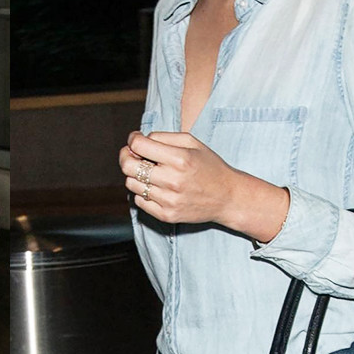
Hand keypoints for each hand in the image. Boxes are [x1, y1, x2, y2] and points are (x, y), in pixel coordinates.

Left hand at [119, 131, 288, 241]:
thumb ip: (163, 137)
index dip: (132, 140)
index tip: (135, 140)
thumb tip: (136, 142)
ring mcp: (169, 200)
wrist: (228, 197)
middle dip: (126, 156)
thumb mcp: (193, 143)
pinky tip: (156, 187)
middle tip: (133, 154)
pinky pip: (139, 201)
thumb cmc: (210, 166)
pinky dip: (142, 192)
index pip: (138, 146)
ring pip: (131, 184)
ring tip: (150, 172)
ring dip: (136, 175)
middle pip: (128, 167)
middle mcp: (172, 180)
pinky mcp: (167, 215)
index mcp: (180, 159)